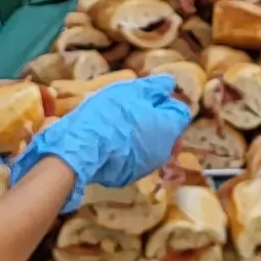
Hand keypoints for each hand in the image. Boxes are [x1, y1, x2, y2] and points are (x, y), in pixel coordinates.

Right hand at [11, 75, 193, 208]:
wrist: (80, 150)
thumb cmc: (108, 115)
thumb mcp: (132, 91)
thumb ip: (155, 86)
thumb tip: (170, 84)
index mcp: (169, 128)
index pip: (180, 111)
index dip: (164, 100)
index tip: (147, 94)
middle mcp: (164, 151)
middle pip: (166, 130)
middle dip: (154, 118)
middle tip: (131, 109)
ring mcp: (146, 167)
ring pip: (150, 145)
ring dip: (141, 135)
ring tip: (118, 125)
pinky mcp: (128, 177)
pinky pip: (134, 158)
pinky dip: (128, 150)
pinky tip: (110, 143)